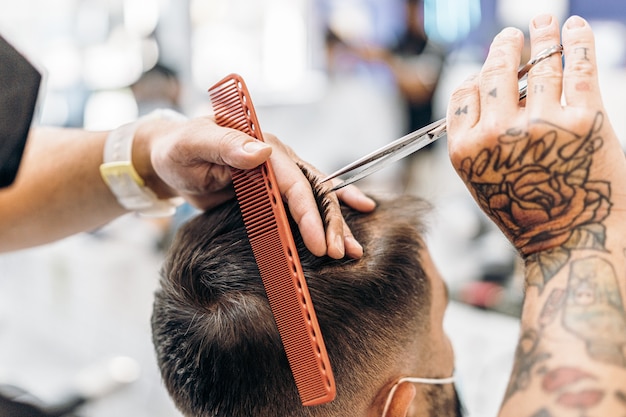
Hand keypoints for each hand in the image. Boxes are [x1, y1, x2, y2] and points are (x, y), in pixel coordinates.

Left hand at [134, 116, 375, 258]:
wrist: (172, 159)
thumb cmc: (178, 150)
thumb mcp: (193, 144)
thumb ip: (224, 144)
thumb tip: (260, 151)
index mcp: (262, 143)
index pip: (293, 182)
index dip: (309, 213)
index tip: (319, 244)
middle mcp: (277, 156)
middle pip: (313, 190)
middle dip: (329, 223)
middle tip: (340, 254)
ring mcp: (279, 172)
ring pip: (317, 196)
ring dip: (337, 222)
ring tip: (355, 250)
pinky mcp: (275, 188)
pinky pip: (308, 199)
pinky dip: (331, 209)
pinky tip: (358, 210)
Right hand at [446, 14, 625, 256]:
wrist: (573, 243)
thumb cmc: (529, 215)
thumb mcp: (483, 182)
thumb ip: (477, 140)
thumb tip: (491, 90)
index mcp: (466, 150)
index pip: (464, 94)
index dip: (476, 75)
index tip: (488, 66)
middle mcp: (497, 134)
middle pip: (494, 74)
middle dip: (503, 48)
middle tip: (511, 35)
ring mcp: (541, 124)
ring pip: (536, 65)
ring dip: (540, 34)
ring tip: (542, 20)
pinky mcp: (585, 119)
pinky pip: (577, 67)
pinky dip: (576, 40)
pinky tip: (573, 26)